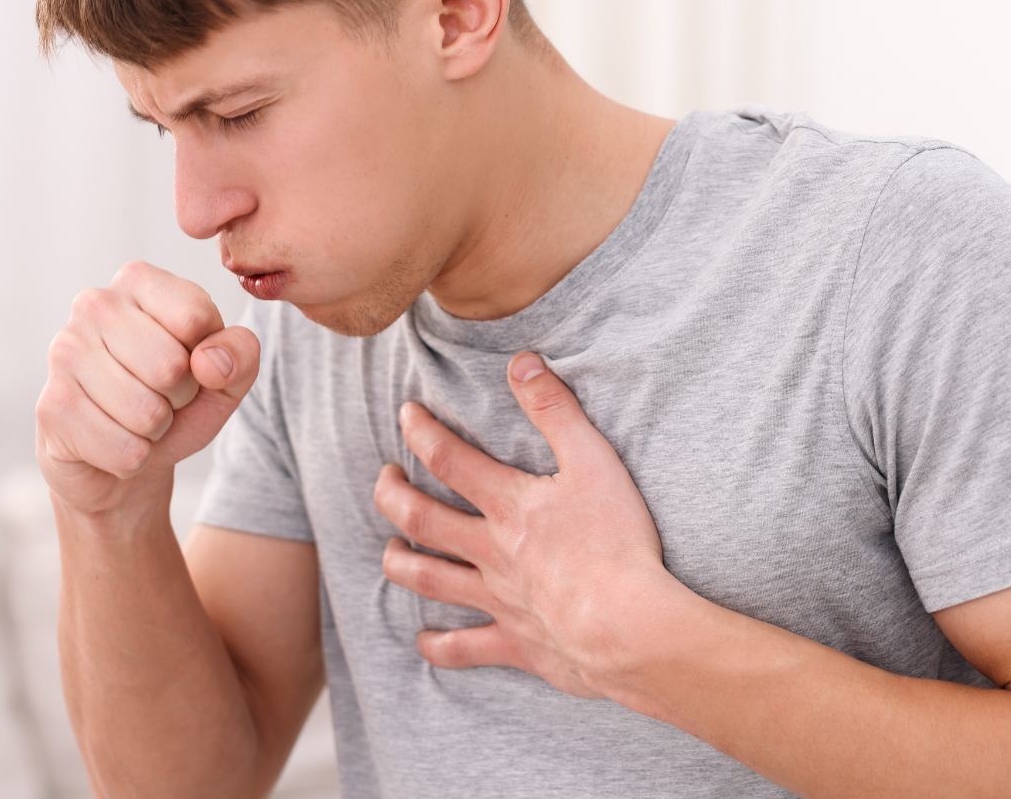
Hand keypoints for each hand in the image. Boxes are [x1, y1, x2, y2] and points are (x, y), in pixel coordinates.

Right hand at [36, 261, 258, 520]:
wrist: (124, 457)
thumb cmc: (176, 402)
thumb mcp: (225, 376)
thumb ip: (240, 355)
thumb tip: (211, 362)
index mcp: (139, 281)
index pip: (195, 316)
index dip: (206, 356)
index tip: (189, 363)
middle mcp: (95, 304)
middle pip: (171, 366)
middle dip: (179, 397)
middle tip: (161, 396)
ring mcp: (65, 352)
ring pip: (146, 412)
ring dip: (155, 430)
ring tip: (137, 417)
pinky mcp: (51, 406)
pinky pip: (124, 449)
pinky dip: (133, 458)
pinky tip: (113, 440)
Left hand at [373, 352, 689, 698]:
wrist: (627, 626)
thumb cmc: (617, 541)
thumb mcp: (594, 461)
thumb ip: (555, 409)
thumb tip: (521, 361)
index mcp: (508, 504)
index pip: (448, 459)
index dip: (421, 432)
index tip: (405, 414)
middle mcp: (491, 550)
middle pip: (422, 521)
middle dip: (393, 495)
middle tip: (383, 479)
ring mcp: (498, 599)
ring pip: (430, 581)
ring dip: (401, 564)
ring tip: (388, 553)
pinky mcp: (515, 642)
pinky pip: (466, 648)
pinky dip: (441, 647)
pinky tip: (425, 643)